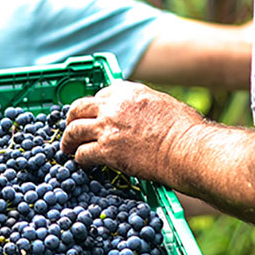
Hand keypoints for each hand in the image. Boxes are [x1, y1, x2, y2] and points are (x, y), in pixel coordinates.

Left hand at [60, 80, 201, 180]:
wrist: (187, 148)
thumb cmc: (185, 129)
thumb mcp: (163, 103)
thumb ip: (143, 105)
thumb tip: (139, 113)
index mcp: (128, 91)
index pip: (99, 95)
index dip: (93, 108)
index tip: (92, 116)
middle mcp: (114, 105)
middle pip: (79, 109)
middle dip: (72, 119)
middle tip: (71, 130)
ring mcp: (108, 127)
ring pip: (74, 131)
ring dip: (68, 140)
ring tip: (68, 148)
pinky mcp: (106, 150)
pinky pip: (82, 154)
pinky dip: (80, 160)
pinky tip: (84, 164)